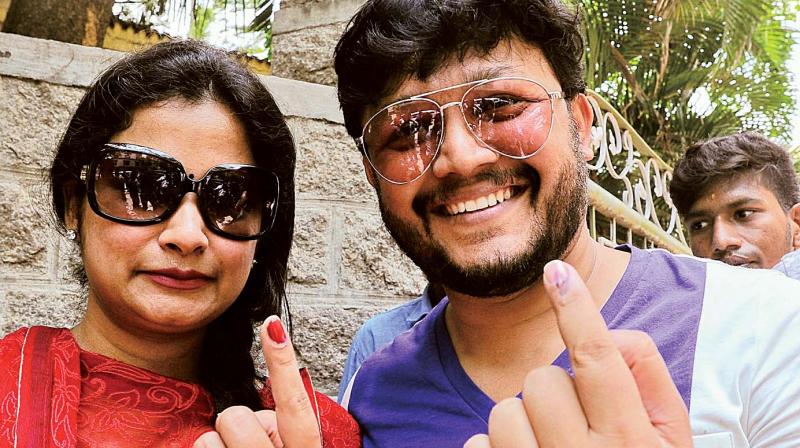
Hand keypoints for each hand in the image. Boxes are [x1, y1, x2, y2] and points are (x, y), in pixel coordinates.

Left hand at [194, 316, 321, 447]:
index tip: (272, 324)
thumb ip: (280, 427)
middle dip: (236, 425)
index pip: (294, 403)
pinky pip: (199, 446)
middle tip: (248, 444)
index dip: (283, 361)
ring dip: (219, 445)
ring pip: (210, 437)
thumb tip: (258, 416)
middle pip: (237, 417)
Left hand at [464, 260, 692, 447]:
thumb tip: (611, 334)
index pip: (600, 359)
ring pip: (504, 412)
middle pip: (540, 381)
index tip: (555, 272)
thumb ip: (649, 384)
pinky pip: (477, 445)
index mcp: (632, 441)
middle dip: (553, 395)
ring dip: (522, 425)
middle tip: (575, 426)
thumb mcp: (673, 443)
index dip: (577, 311)